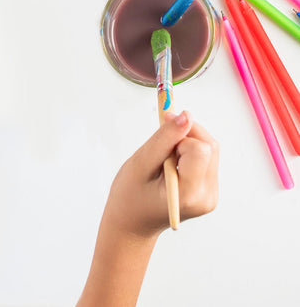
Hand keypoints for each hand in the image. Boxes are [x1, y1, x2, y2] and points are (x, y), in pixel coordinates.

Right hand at [104, 111, 218, 238]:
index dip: (180, 134)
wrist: (133, 224)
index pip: (200, 149)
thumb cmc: (129, 196)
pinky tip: (170, 163)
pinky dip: (188, 152)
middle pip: (209, 146)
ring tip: (162, 157)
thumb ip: (164, 139)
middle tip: (159, 143)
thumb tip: (185, 115)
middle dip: (186, 134)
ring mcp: (211, 196)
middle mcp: (207, 196)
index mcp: (189, 193)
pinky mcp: (210, 191)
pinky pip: (206, 159)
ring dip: (186, 142)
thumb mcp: (140, 164)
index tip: (160, 133)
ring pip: (210, 150)